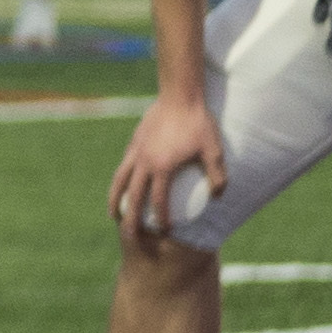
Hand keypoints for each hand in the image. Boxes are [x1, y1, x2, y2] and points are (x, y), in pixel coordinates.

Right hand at [109, 88, 225, 236]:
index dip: (161, 218)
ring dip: (115, 200)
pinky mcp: (134, 142)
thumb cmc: (199, 122)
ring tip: (114, 216)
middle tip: (129, 237)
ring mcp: (136, 151)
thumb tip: (217, 197)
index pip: (158, 200)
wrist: (179, 95)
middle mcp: (144, 162)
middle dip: (130, 218)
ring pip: (120, 181)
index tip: (165, 231)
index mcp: (162, 167)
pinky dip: (120, 181)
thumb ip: (217, 175)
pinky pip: (123, 167)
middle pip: (132, 196)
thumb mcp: (214, 150)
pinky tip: (123, 188)